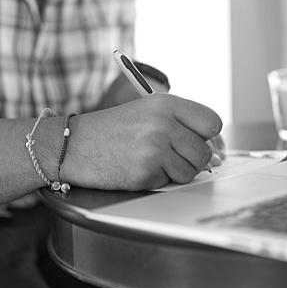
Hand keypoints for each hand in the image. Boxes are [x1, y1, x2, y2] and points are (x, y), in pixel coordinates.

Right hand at [62, 93, 221, 191]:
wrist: (71, 145)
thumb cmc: (108, 130)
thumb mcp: (146, 113)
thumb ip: (180, 125)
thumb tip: (215, 156)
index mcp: (166, 104)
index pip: (212, 123)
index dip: (205, 136)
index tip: (194, 140)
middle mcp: (163, 125)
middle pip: (203, 151)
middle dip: (189, 159)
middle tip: (166, 155)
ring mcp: (154, 150)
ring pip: (190, 171)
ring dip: (174, 172)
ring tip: (149, 161)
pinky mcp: (145, 172)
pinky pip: (168, 182)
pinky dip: (156, 179)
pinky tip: (135, 168)